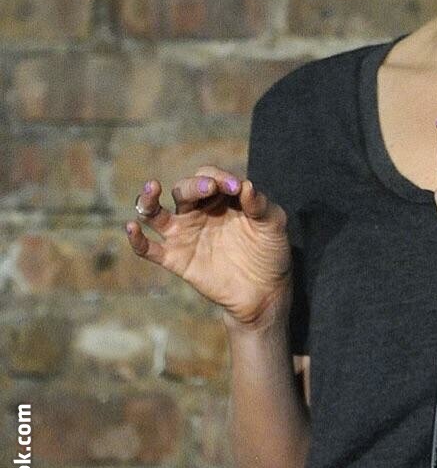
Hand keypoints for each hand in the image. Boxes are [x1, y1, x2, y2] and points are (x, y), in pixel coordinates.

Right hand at [124, 168, 292, 331]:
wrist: (265, 290)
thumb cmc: (270, 251)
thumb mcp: (273, 224)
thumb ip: (260, 204)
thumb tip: (246, 186)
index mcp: (221, 198)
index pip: (209, 177)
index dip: (219, 178)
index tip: (236, 188)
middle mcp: (199, 212)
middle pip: (183, 189)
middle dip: (193, 185)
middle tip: (209, 189)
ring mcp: (185, 235)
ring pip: (156, 213)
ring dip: (149, 199)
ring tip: (151, 188)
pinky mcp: (176, 259)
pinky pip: (150, 249)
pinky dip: (137, 239)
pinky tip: (131, 228)